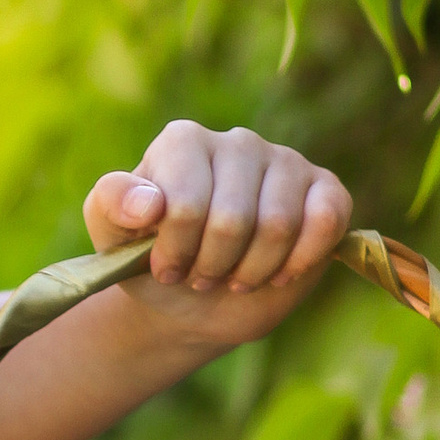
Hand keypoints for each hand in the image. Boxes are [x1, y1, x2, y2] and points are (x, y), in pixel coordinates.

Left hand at [84, 122, 351, 333]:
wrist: (194, 297)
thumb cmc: (151, 258)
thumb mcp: (112, 237)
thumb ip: (112, 207)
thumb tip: (148, 203)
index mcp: (183, 142)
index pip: (184, 204)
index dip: (175, 252)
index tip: (164, 268)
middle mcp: (238, 142)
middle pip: (232, 220)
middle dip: (213, 266)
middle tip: (201, 277)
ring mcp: (286, 162)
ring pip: (279, 226)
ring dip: (252, 271)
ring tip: (233, 276)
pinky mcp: (326, 189)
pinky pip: (328, 219)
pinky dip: (301, 260)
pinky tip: (278, 273)